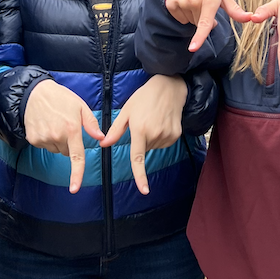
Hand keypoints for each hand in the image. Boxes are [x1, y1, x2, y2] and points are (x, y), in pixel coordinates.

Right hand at [24, 78, 103, 193]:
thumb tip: (101, 138)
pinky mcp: (33, 139)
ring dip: (57, 141)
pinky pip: (44, 146)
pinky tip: (45, 124)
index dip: (76, 174)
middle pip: (67, 152)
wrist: (34, 93)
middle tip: (65, 125)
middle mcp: (57, 136)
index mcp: (71, 129)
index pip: (76, 156)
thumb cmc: (60, 98)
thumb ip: (91, 123)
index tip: (74, 188)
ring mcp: (43, 139)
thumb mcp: (80, 106)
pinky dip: (46, 139)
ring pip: (56, 149)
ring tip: (54, 122)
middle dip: (68, 143)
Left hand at [100, 74, 187, 193]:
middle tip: (143, 121)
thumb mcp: (126, 111)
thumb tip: (103, 144)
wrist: (169, 88)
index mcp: (140, 130)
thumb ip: (115, 130)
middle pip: (144, 149)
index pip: (138, 158)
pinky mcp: (176, 135)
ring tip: (153, 120)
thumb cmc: (144, 97)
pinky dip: (160, 136)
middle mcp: (155, 134)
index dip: (140, 176)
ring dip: (151, 138)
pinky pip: (164, 143)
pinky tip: (161, 122)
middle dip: (141, 140)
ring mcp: (167, 135)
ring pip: (154, 147)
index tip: (144, 190)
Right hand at [165, 0, 265, 51]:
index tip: (193, 48)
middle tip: (203, 4)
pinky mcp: (171, 3)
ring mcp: (181, 2)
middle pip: (199, 25)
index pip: (205, 23)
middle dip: (203, 18)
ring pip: (190, 22)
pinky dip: (183, 14)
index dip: (199, 37)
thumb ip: (235, 10)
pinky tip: (185, 2)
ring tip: (194, 1)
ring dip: (193, 16)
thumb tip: (251, 18)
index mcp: (209, 0)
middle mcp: (194, 1)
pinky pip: (180, 18)